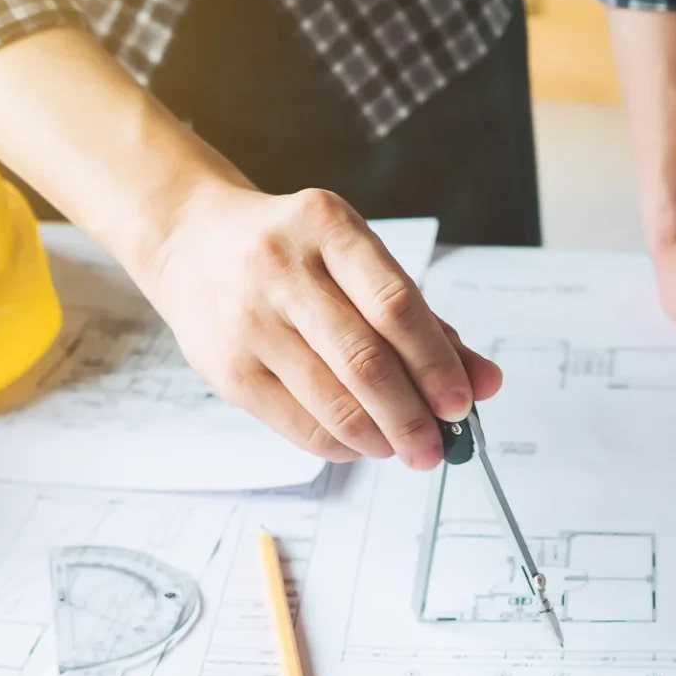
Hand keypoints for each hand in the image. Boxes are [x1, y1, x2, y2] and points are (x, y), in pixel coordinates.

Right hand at [145, 182, 500, 465]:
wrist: (192, 243)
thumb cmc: (294, 255)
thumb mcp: (357, 262)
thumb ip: (424, 320)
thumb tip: (484, 381)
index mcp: (328, 228)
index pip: (395, 304)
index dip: (435, 362)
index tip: (461, 402)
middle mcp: (282, 269)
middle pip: (364, 360)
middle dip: (412, 416)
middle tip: (438, 446)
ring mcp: (247, 320)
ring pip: (330, 400)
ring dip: (380, 437)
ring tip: (404, 448)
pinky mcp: (225, 369)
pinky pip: (297, 424)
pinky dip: (340, 444)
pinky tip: (361, 443)